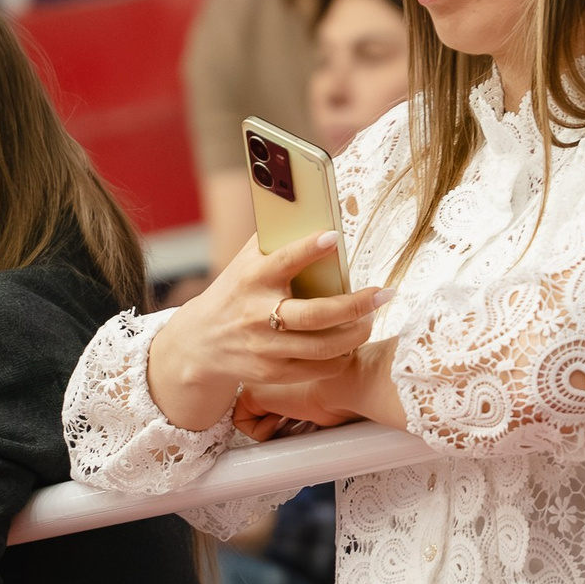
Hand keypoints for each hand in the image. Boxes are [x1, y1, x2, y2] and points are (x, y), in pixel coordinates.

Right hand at [147, 230, 386, 431]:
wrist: (201, 342)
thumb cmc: (237, 291)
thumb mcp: (246, 262)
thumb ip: (277, 239)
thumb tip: (316, 210)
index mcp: (253, 278)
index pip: (283, 261)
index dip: (308, 249)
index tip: (334, 236)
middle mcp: (257, 314)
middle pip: (315, 315)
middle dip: (355, 305)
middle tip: (383, 294)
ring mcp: (265, 347)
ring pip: (323, 347)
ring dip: (356, 333)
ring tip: (371, 318)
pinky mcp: (272, 373)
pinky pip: (318, 368)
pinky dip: (341, 356)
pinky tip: (349, 342)